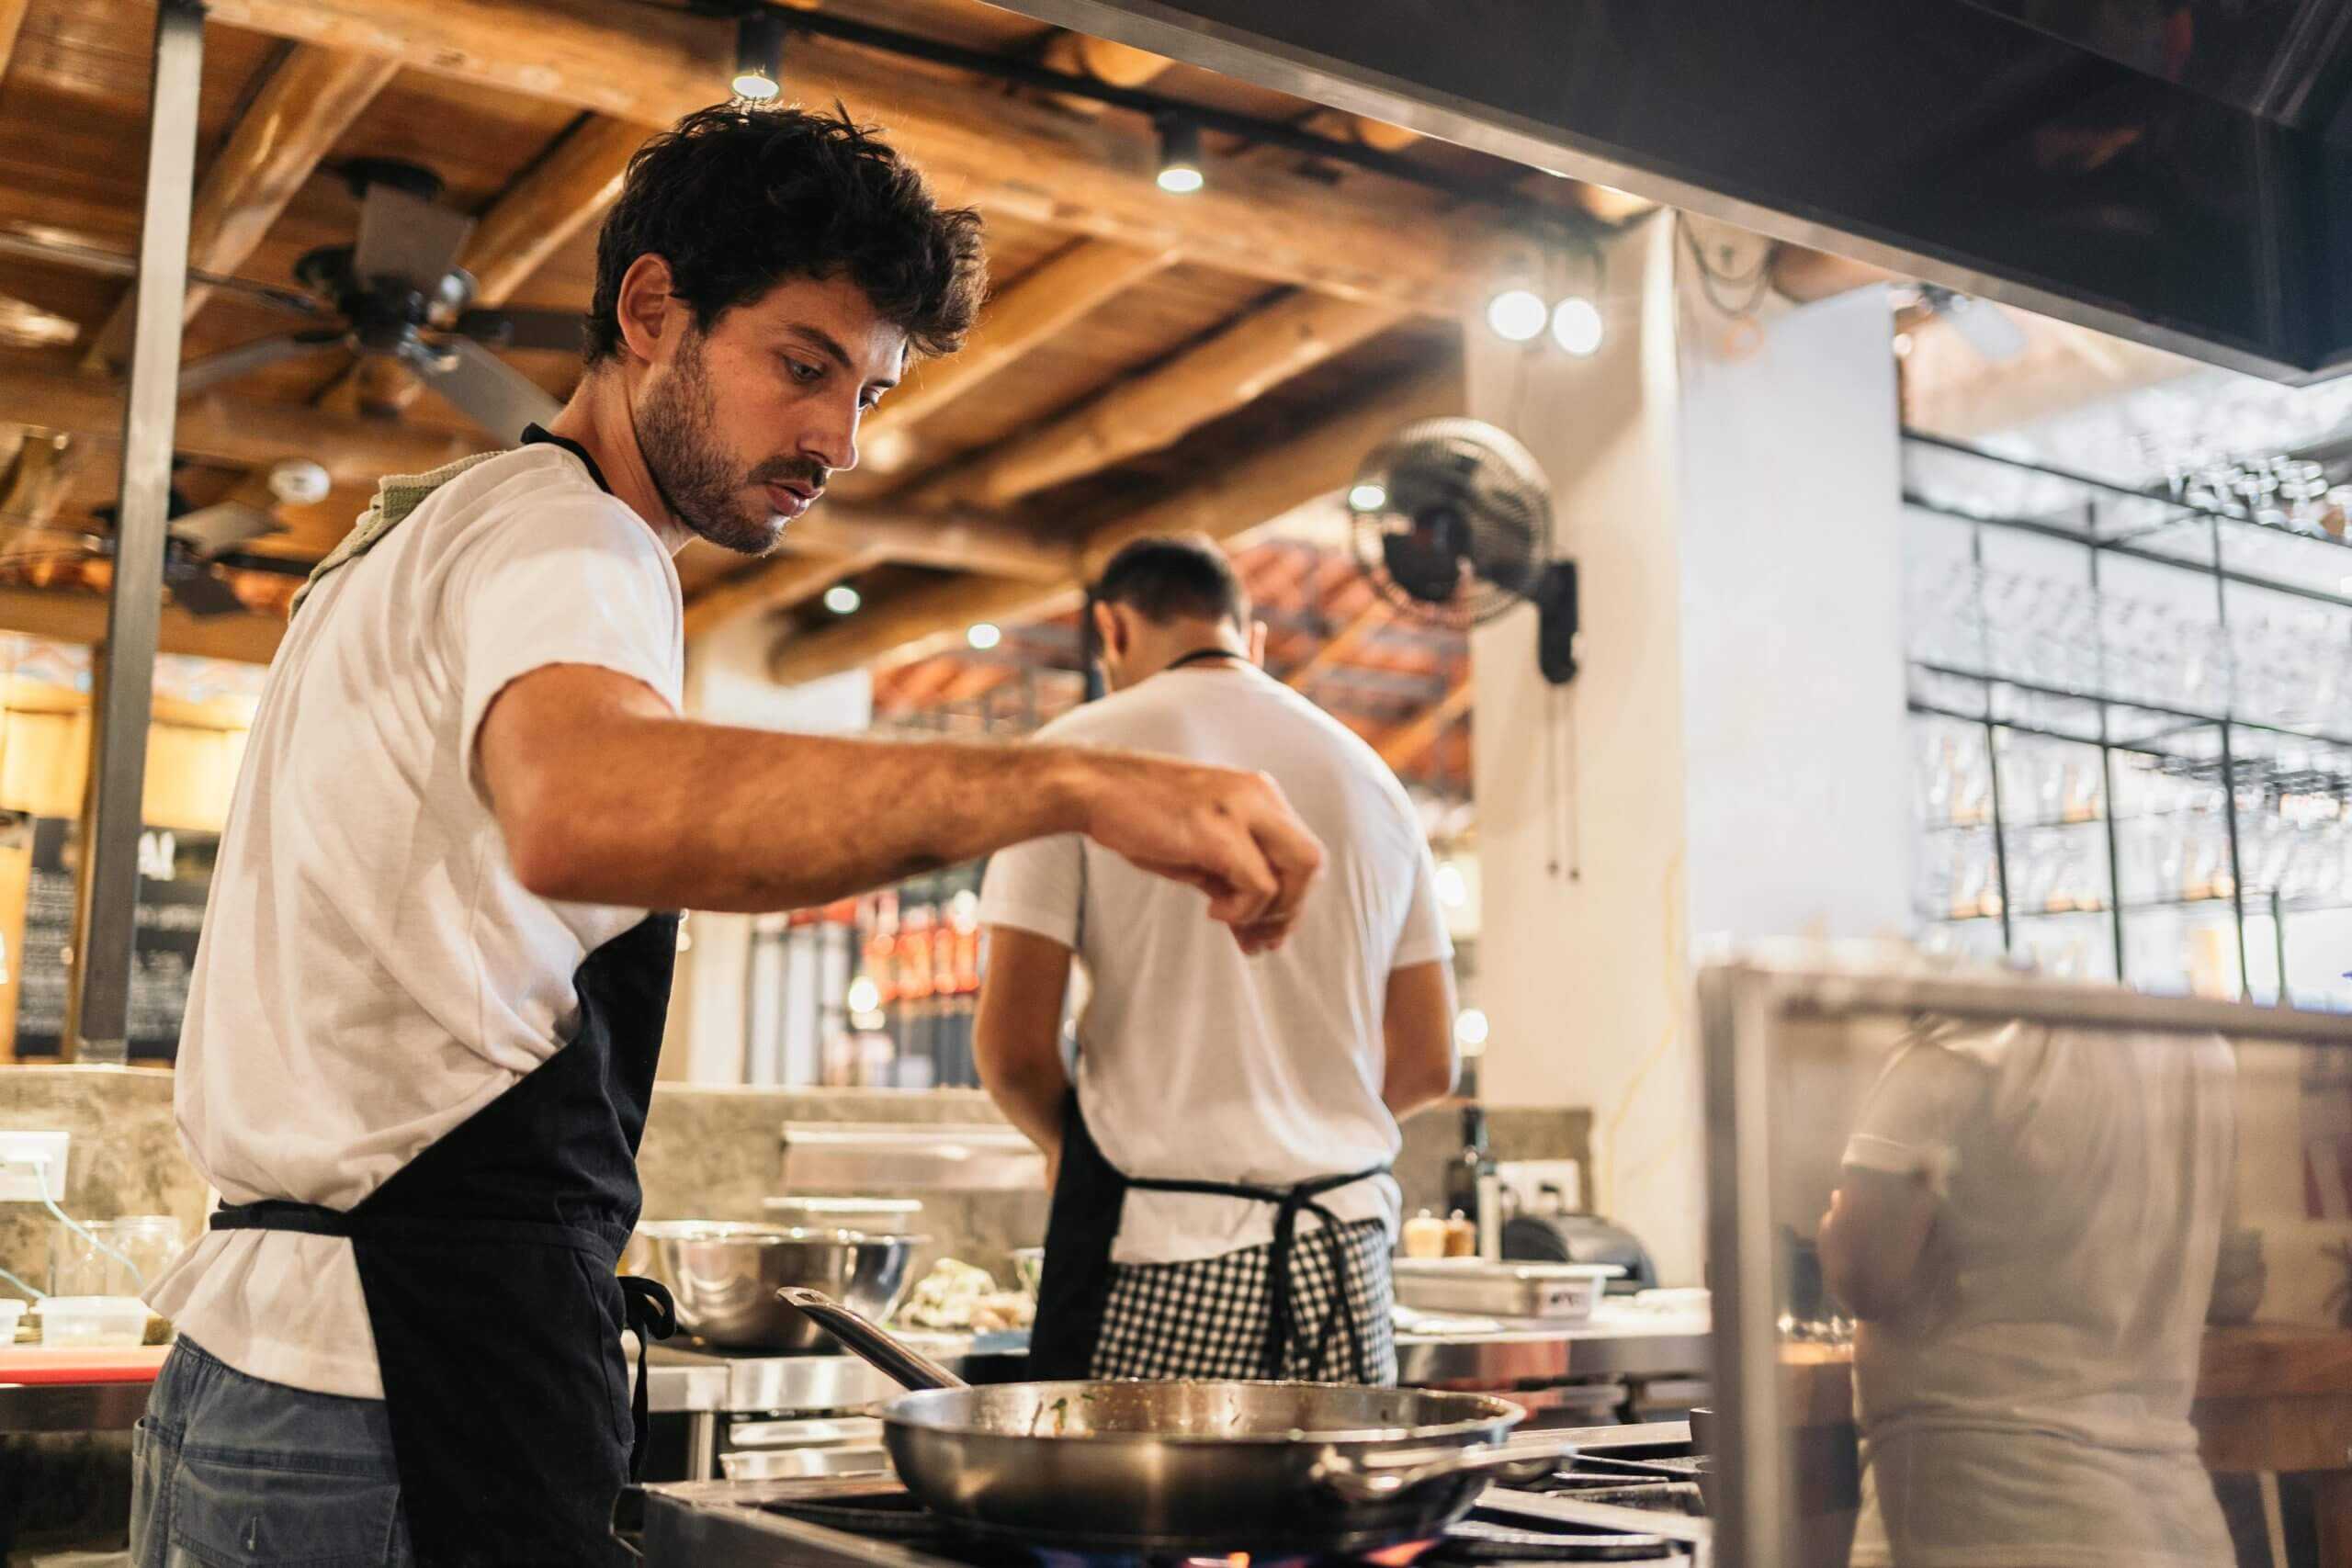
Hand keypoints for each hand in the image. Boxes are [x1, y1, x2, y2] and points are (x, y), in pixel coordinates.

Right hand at [1072, 752, 1324, 953]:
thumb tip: (1255, 923)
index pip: (1300, 852)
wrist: (1091, 788)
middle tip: (1261, 942)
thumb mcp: (1195, 846)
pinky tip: (1212, 911)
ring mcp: (1242, 809)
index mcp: (1257, 793)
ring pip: (1299, 870)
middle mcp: (1259, 795)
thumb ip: (1228, 874)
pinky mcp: (1220, 831)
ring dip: (1274, 912)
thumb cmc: (1136, 818)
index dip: (1290, 899)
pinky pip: (1260, 884)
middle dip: (1292, 910)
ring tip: (1237, 929)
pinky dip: (1244, 910)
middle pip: (1312, 861)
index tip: (1263, 932)